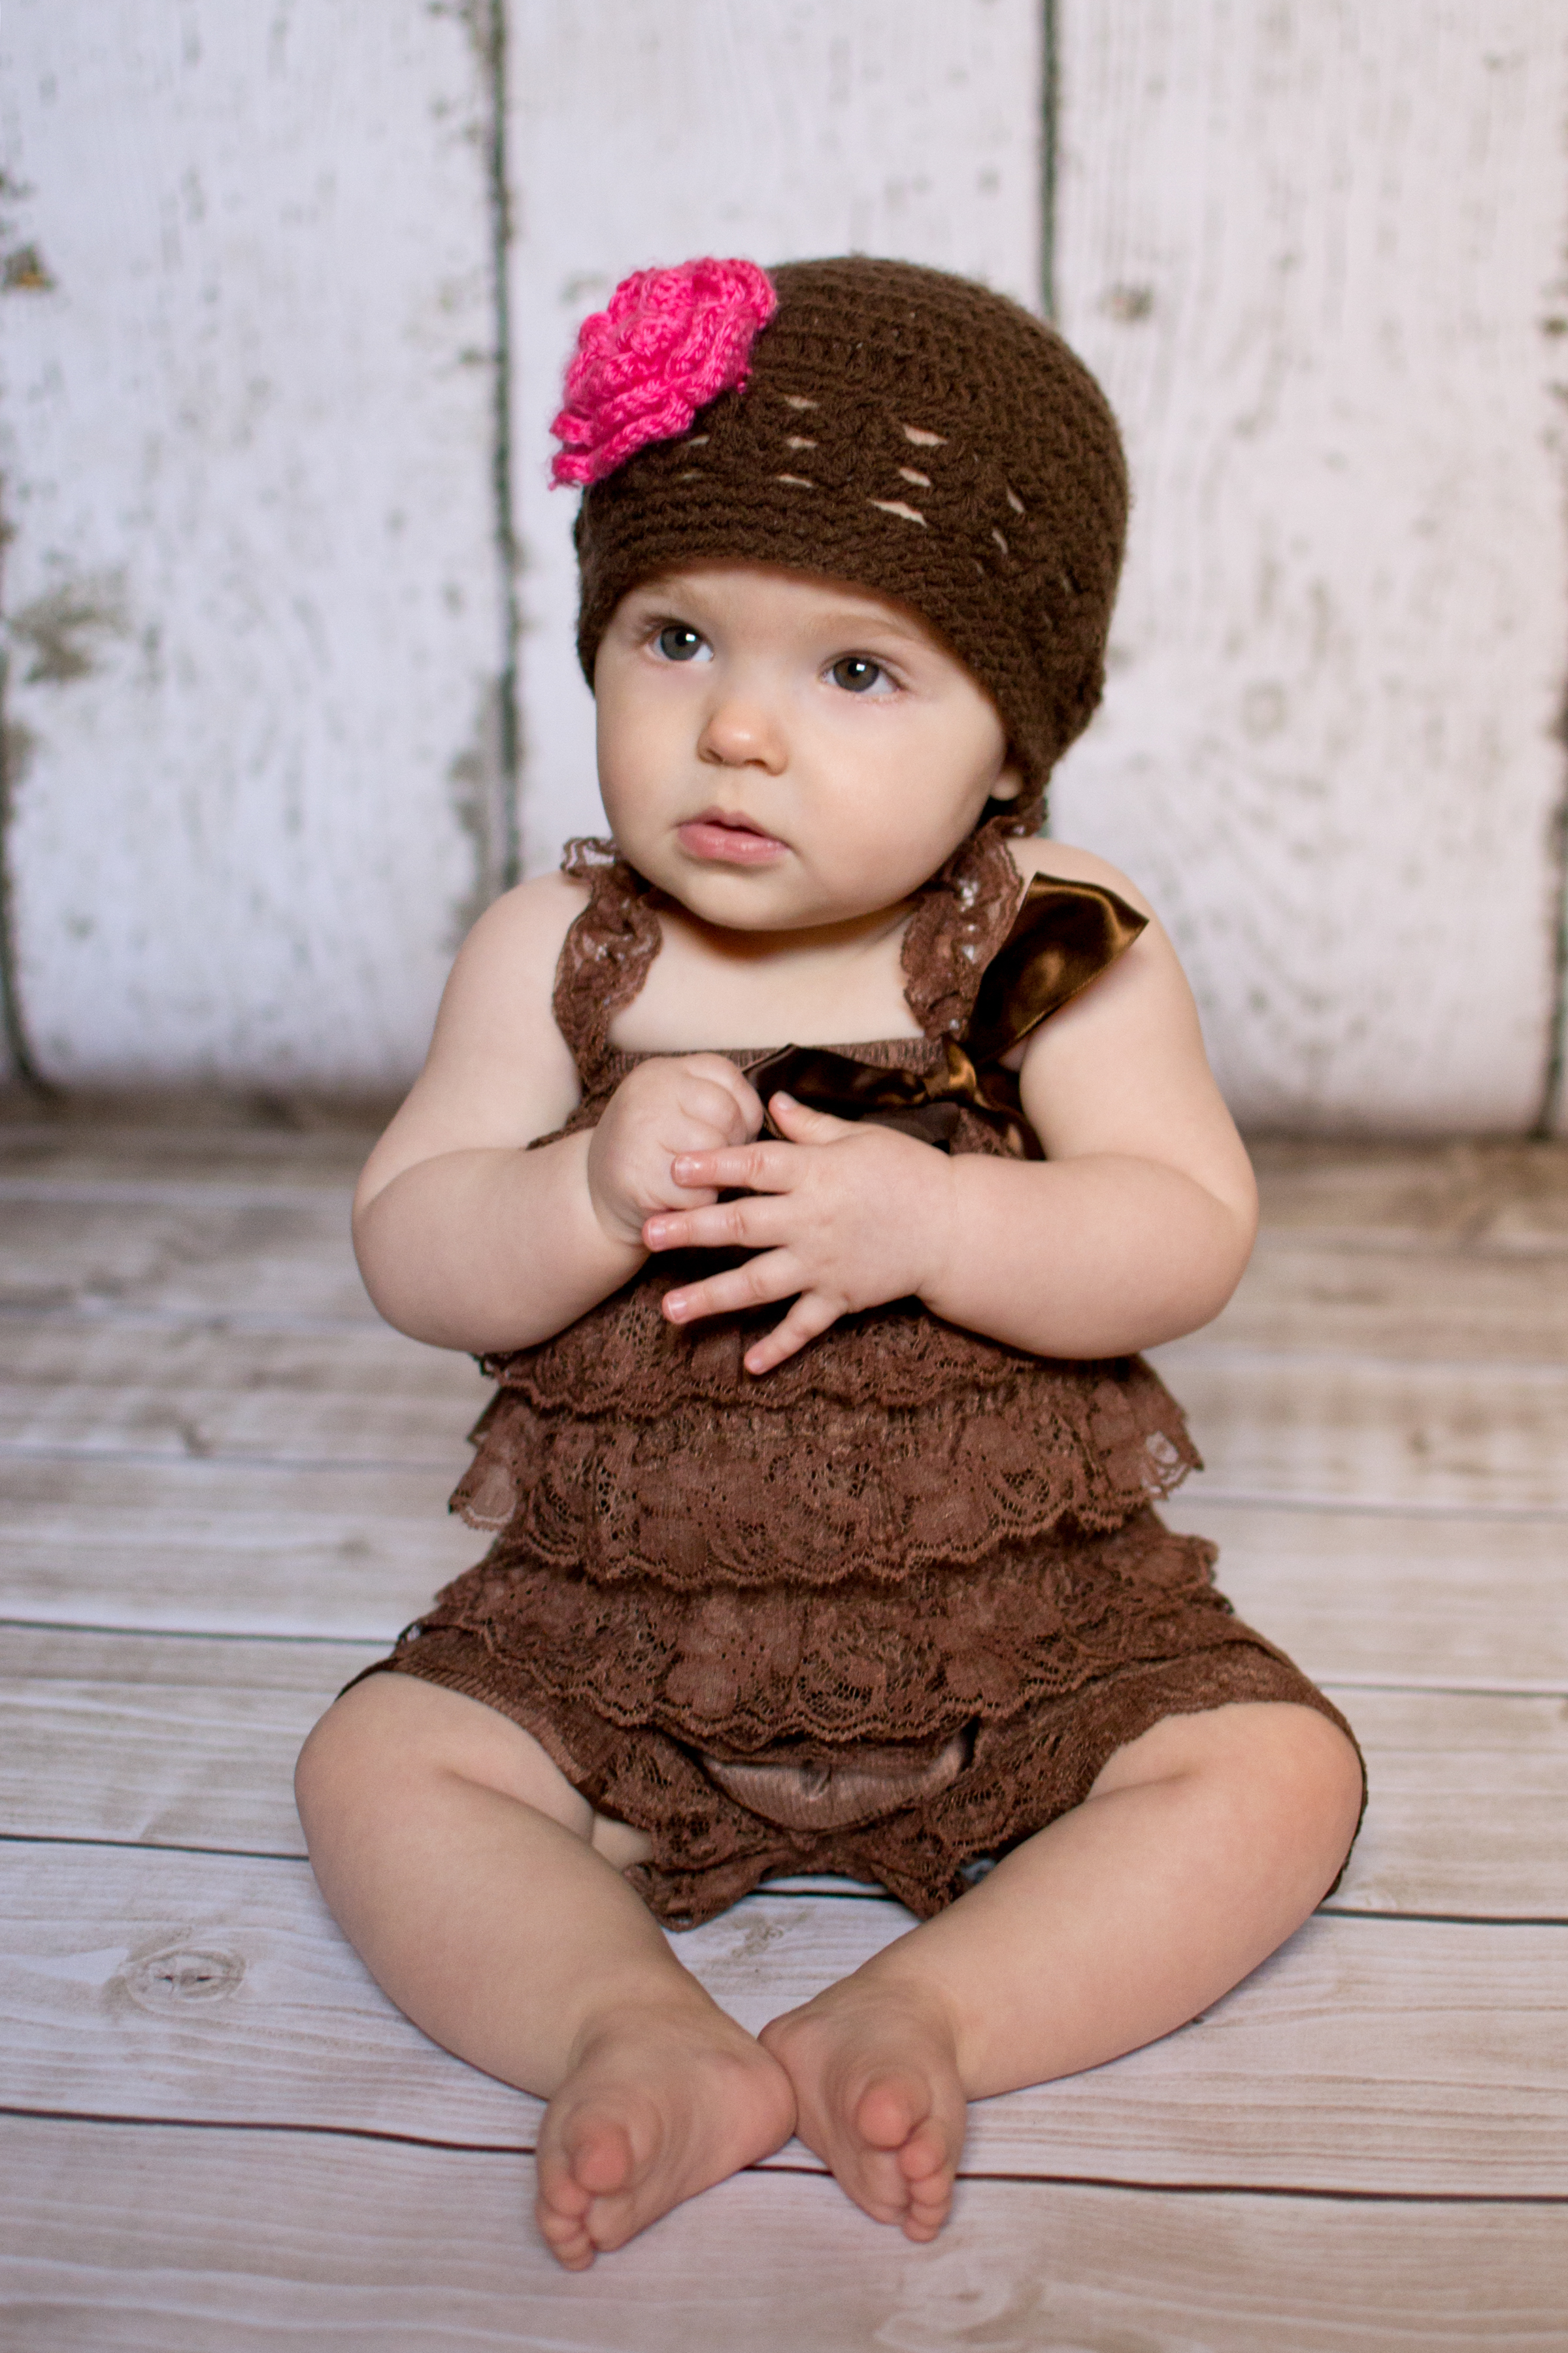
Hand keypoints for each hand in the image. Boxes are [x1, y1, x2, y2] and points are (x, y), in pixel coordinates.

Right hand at [586, 1055, 763, 1248]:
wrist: (595, 1194)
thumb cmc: (654, 1151)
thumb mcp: (678, 1108)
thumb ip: (720, 1100)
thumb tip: (783, 1112)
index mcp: (662, 1072)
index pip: (728, 1078)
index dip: (745, 1111)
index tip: (738, 1131)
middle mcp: (647, 1094)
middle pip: (725, 1114)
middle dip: (735, 1145)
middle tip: (719, 1163)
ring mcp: (638, 1134)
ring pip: (714, 1154)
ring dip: (718, 1177)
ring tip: (699, 1180)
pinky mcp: (637, 1178)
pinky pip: (697, 1194)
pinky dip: (699, 1205)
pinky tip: (681, 1201)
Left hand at [641, 1092, 954, 1373]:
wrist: (956, 1227)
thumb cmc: (909, 1172)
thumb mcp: (862, 1137)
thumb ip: (811, 1127)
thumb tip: (771, 1102)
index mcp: (816, 1174)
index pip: (754, 1165)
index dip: (712, 1165)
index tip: (672, 1167)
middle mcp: (812, 1220)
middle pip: (741, 1225)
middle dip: (690, 1231)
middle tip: (647, 1236)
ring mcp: (824, 1264)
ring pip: (759, 1283)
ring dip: (712, 1297)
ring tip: (669, 1310)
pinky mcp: (841, 1298)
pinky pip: (804, 1327)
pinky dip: (778, 1347)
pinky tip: (746, 1364)